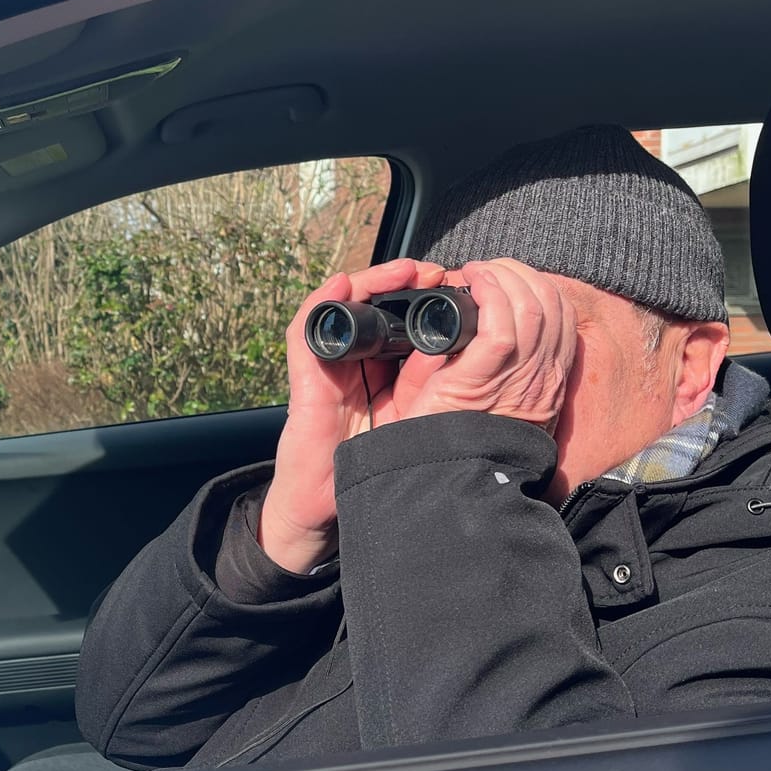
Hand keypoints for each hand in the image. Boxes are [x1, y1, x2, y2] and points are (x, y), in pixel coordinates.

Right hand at [258, 259, 444, 571]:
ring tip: (403, 272)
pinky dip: (324, 301)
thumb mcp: (416, 411)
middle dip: (404, 281)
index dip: (426, 296)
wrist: (333, 497)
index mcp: (383, 362)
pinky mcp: (306, 371)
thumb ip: (430, 376)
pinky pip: (307, 326)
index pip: (402, 315)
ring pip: (345, 303)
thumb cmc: (373, 459)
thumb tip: (463, 337)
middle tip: (434, 272)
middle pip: (375, 302)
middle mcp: (356, 355)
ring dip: (374, 281)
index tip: (458, 286)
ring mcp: (329, 360)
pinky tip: (344, 285)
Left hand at [394, 259, 576, 427]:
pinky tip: (470, 282)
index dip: (538, 287)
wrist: (448, 482)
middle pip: (551, 303)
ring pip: (531, 305)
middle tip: (486, 270)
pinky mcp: (486, 380)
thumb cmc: (460, 443)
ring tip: (476, 272)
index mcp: (548, 382)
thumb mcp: (497, 405)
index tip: (506, 279)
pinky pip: (500, 322)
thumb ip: (500, 370)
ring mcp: (519, 378)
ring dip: (501, 276)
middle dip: (519, 274)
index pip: (561, 318)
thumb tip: (479, 332)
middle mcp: (543, 378)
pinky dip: (488, 292)